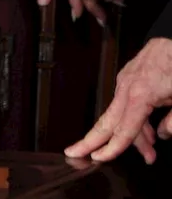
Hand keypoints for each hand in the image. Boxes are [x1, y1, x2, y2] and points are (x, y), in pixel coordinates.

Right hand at [66, 37, 171, 163]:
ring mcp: (126, 80)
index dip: (111, 147)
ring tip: (148, 153)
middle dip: (90, 139)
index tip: (97, 159)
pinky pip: (127, 103)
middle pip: (106, 120)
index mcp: (140, 94)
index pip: (123, 128)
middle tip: (73, 154)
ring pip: (121, 114)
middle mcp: (127, 87)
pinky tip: (149, 130)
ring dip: (130, 135)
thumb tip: (162, 135)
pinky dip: (135, 119)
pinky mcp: (130, 77)